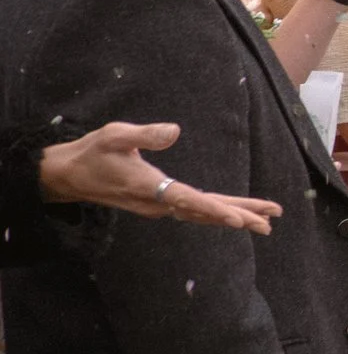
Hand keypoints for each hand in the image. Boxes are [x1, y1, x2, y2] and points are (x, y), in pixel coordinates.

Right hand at [36, 121, 281, 233]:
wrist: (70, 176)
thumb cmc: (93, 152)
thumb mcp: (114, 135)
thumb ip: (144, 134)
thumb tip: (175, 130)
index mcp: (149, 187)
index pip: (188, 200)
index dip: (214, 209)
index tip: (238, 220)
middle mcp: (157, 203)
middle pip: (204, 212)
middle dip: (239, 216)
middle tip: (270, 223)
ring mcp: (159, 207)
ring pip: (202, 214)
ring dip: (234, 216)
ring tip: (266, 222)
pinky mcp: (160, 205)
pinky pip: (195, 210)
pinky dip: (218, 212)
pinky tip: (236, 214)